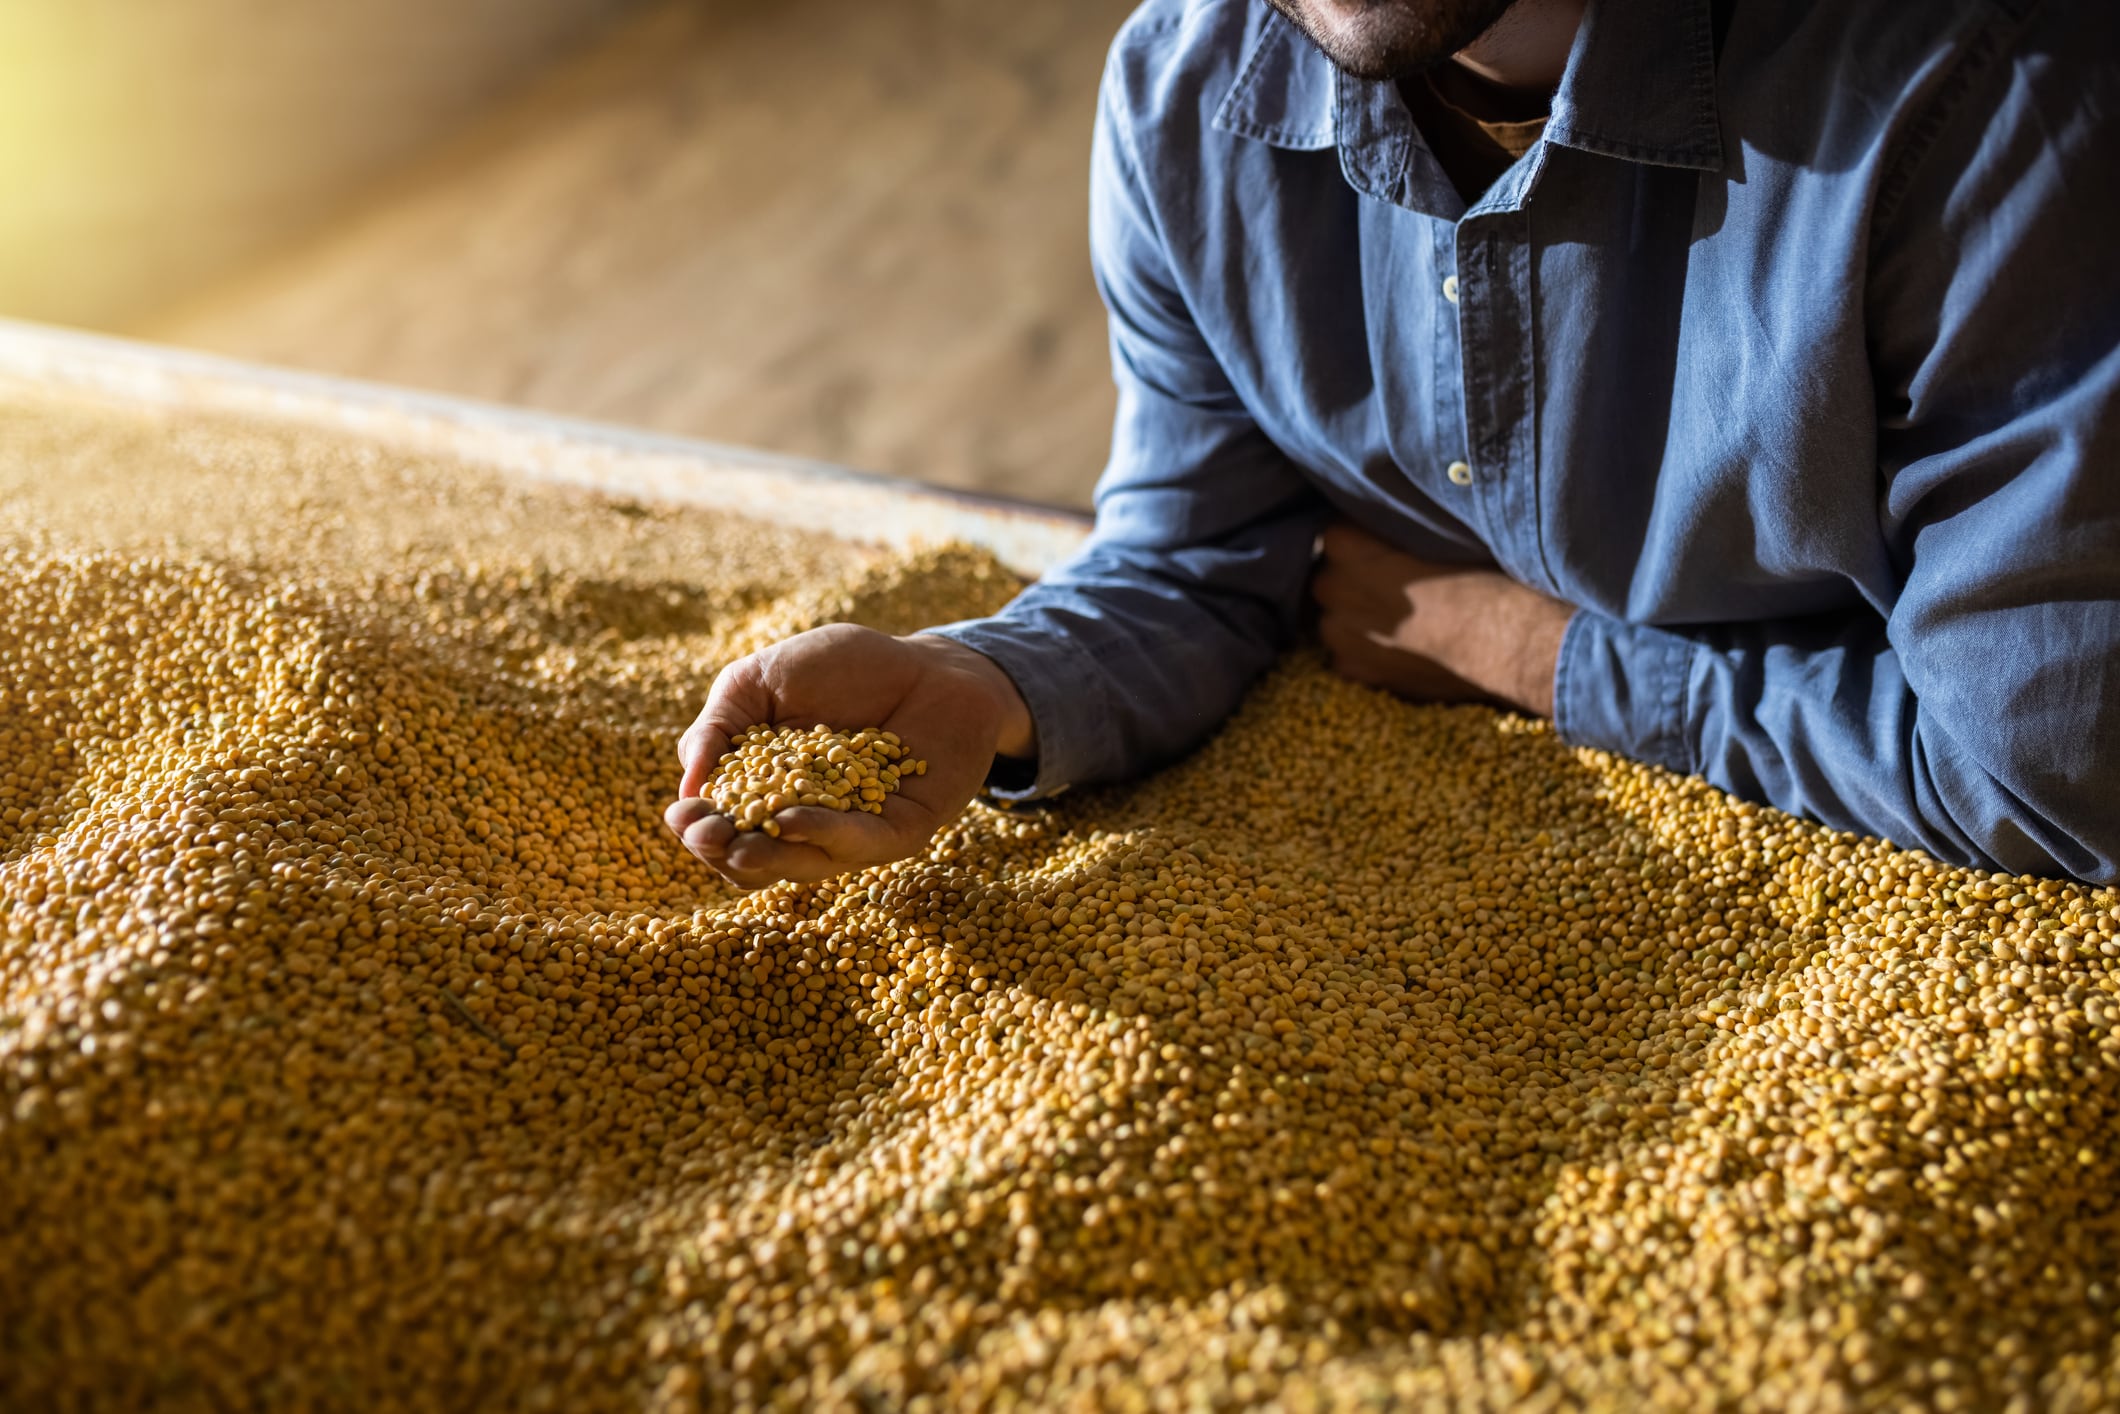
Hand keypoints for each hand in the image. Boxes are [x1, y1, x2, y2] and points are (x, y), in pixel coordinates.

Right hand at [664, 625, 1033, 888]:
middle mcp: (805, 823)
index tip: (680, 816)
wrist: (927, 662)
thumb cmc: (843, 667)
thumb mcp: (760, 681)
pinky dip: (822, 835)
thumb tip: (685, 783)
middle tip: (706, 834)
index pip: (722, 828)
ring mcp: (851, 833)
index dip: (697, 829)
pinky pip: (857, 845)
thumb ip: (718, 725)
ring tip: (738, 841)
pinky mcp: (898, 831)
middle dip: (723, 852)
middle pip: (754, 860)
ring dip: (765, 856)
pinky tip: (793, 820)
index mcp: (765, 792)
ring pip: (801, 864)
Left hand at [1311, 522, 1573, 715]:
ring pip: (1338, 615)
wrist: (1500, 637)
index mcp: (1342, 543)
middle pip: (1333, 574)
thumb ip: (1398, 527)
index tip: (1391, 546)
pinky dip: (1368, 650)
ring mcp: (1336, 631)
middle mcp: (1328, 585)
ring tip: (1402, 618)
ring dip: (1358, 615)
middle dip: (1355, 577)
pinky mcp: (1351, 667)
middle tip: (1400, 583)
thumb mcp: (1434, 532)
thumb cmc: (1475, 574)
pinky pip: (1350, 651)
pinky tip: (1401, 646)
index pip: (1338, 530)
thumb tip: (1392, 522)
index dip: (1365, 539)